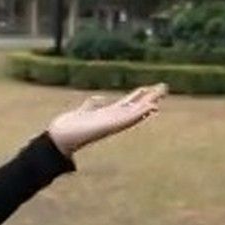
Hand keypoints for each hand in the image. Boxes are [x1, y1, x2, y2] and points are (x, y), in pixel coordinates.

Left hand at [45, 83, 167, 157]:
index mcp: (107, 115)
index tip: (150, 90)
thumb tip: (96, 98)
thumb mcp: (83, 111)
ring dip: (148, 103)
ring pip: (135, 111)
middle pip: (135, 105)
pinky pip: (130, 119)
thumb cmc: (70, 128)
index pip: (127, 104)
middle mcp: (113, 119)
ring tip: (161, 93)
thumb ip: (90, 106)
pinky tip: (150, 107)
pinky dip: (140, 113)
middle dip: (149, 97)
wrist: (61, 138)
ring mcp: (113, 124)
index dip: (139, 97)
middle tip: (164, 87)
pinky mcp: (111, 127)